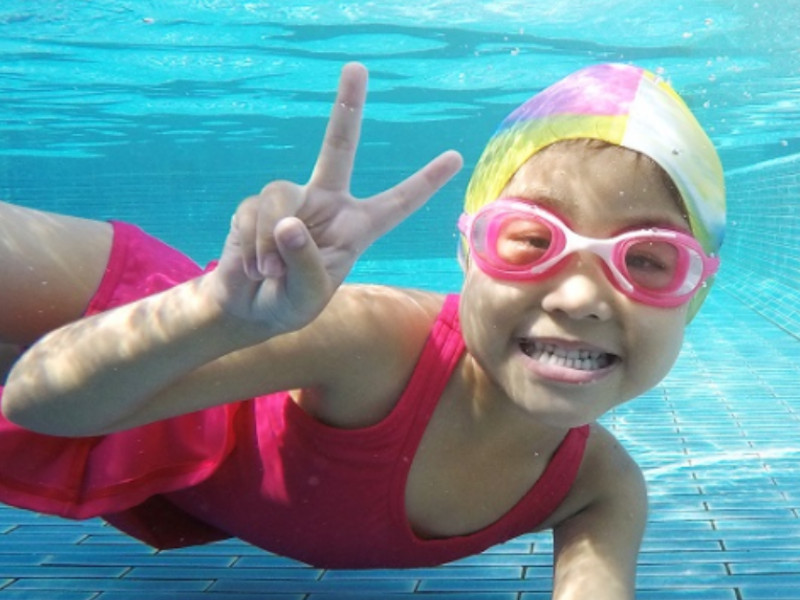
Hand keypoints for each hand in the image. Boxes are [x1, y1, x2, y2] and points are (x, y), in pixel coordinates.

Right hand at [205, 62, 462, 334]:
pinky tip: (253, 267)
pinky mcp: (257, 205)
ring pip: (280, 196)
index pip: (396, 203)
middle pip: (339, 147)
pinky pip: (253, 213)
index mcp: (357, 228)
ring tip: (268, 273)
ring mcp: (291, 201)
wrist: (247, 308)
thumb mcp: (308, 296)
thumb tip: (288, 222)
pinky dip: (252, 245)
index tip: (455, 157)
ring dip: (271, 239)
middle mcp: (327, 205)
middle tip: (357, 67)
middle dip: (347, 107)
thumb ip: (305, 263)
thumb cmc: (289, 305)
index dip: (424, 182)